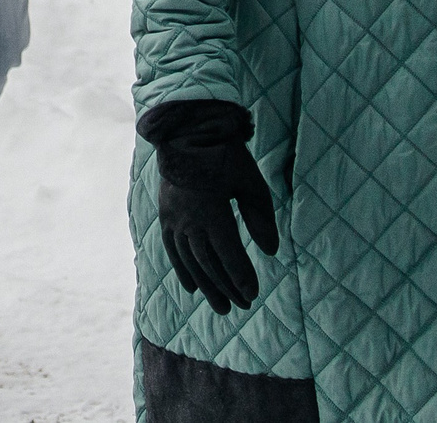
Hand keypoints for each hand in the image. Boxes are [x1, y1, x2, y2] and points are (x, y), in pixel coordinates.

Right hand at [143, 100, 280, 313]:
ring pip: (190, 261)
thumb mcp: (250, 182)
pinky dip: (182, 269)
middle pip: (208, 263)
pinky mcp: (166, 214)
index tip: (253, 294)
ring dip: (206, 285)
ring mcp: (174, 218)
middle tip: (241, 306)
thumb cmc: (224, 154)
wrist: (186, 131)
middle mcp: (189, 220)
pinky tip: (192, 287)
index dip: (241, 277)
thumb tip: (271, 251)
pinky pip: (172, 249)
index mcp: (211, 211)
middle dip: (226, 287)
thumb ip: (261, 218)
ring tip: (221, 306)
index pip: (228, 254)